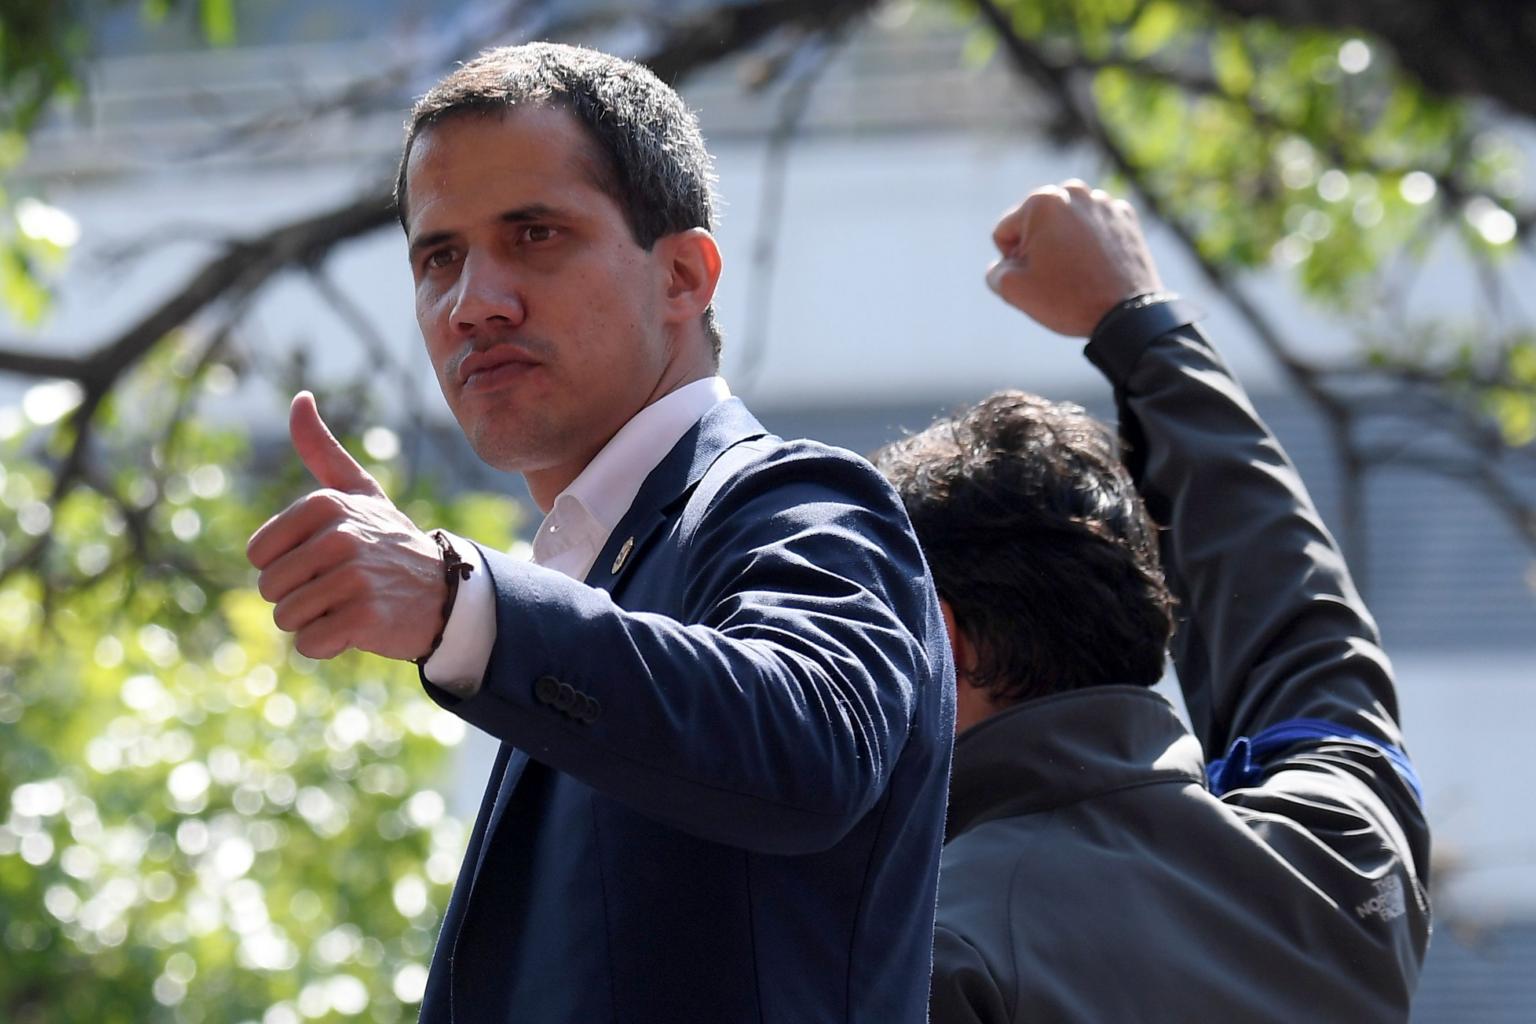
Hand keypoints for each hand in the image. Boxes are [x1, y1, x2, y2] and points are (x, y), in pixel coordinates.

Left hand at [246, 392, 444, 661]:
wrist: (446, 593)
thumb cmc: (390, 543)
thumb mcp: (359, 493)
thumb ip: (321, 449)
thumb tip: (299, 397)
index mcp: (326, 504)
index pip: (258, 555)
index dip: (285, 566)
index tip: (324, 560)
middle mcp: (339, 536)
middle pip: (270, 589)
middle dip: (297, 597)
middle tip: (340, 588)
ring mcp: (353, 577)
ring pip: (286, 618)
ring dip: (312, 621)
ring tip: (350, 605)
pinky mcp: (364, 617)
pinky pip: (309, 644)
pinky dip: (327, 645)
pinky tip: (358, 628)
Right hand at [986, 180, 1162, 336]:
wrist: (1126, 314)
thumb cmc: (1067, 299)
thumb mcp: (1014, 290)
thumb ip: (995, 271)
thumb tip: (1004, 264)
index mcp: (1041, 201)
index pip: (1005, 232)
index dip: (1010, 261)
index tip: (1034, 277)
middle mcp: (1073, 191)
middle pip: (1036, 223)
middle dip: (1038, 247)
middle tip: (1055, 276)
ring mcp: (1103, 201)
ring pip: (1066, 222)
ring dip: (1064, 242)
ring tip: (1077, 271)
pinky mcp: (1126, 215)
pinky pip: (1094, 226)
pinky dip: (1091, 242)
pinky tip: (1096, 265)